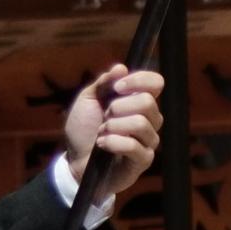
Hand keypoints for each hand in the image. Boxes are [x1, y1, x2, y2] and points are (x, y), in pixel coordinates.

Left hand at [60, 64, 161, 186]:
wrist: (74, 162)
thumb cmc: (83, 130)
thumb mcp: (87, 100)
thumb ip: (103, 83)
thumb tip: (121, 67)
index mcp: (138, 101)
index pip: (156, 83)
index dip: (139, 80)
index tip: (117, 88)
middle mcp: (149, 119)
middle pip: (147, 102)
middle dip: (118, 107)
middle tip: (104, 117)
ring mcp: (148, 140)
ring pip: (141, 123)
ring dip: (113, 126)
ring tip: (101, 132)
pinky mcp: (143, 159)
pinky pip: (135, 145)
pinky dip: (113, 142)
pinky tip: (102, 144)